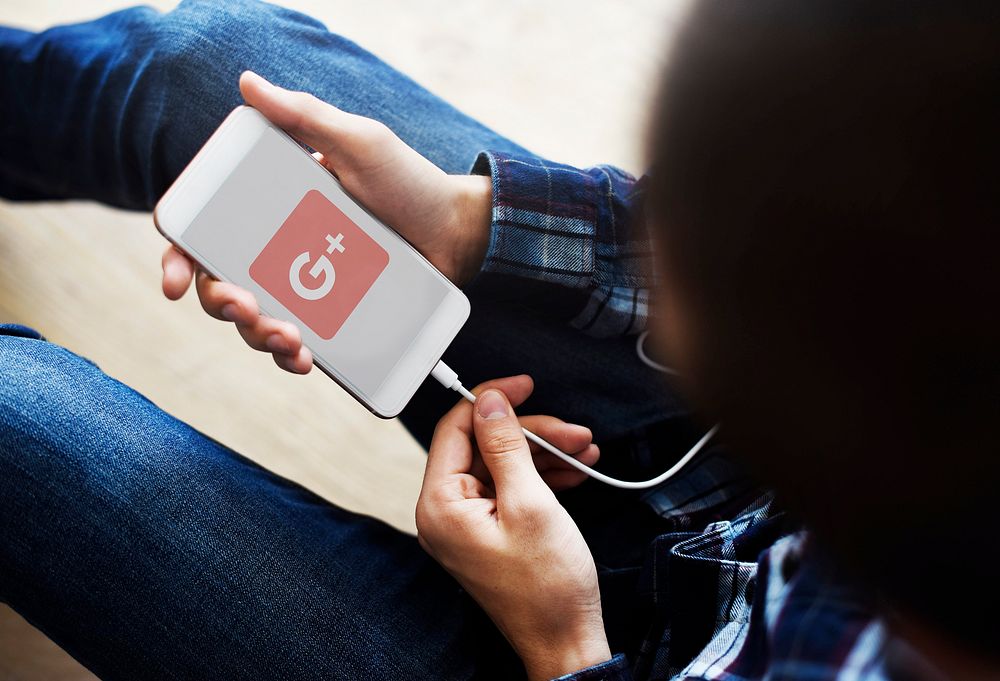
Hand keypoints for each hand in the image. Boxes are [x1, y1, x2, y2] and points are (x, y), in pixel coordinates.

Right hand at [160, 71, 492, 373]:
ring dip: (256, 336)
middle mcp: (278, 249)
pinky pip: (298, 344)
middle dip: (222, 303)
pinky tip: (304, 358)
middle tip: (247, 307)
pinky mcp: (331, 317)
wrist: (458, 233)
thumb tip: (249, 84)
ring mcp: (305, 287)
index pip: (208, 234)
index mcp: (270, 208)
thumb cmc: (409, 183)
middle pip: (223, 284)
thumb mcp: (359, 144)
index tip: (177, 281)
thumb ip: (306, 118)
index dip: (182, 258)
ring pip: (255, 321)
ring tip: (287, 338)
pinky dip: (291, 356)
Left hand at [416, 375, 610, 679]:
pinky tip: (574, 470)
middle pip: (483, 444)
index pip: (454, 428)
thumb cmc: (547, 589)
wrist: (565, 640)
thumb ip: (505, 445)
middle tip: (571, 433)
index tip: (523, 386)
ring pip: (502, 463)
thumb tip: (490, 402)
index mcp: (441, 505)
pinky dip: (542, 475)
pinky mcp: (490, 530)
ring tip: (583, 451)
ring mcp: (468, 522)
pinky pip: (511, 486)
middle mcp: (446, 512)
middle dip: (532, 433)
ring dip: (544, 452)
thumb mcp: (530, 502)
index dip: (491, 400)